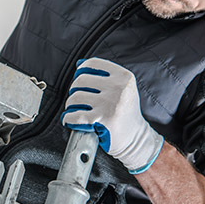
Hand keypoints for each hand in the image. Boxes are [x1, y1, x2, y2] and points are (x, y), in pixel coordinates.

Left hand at [61, 58, 162, 173]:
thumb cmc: (125, 113)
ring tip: (78, 111)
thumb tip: (79, 64)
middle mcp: (118, 88)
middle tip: (80, 102)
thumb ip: (103, 76)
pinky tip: (71, 120)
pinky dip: (68, 119)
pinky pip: (74, 116)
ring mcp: (110, 104)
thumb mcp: (122, 89)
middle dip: (74, 92)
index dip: (81, 72)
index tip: (81, 83)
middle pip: (79, 81)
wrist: (136, 139)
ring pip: (74, 98)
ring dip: (71, 106)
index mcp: (124, 77)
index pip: (92, 64)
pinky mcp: (101, 120)